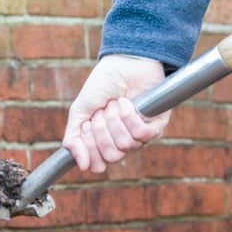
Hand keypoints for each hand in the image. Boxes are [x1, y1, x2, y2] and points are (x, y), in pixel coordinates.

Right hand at [62, 55, 169, 172]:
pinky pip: (142, 134)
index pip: (97, 164)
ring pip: (126, 144)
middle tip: (103, 110)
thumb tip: (81, 167)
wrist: (123, 63)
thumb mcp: (79, 112)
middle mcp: (122, 143)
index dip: (90, 145)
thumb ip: (73, 140)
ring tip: (116, 103)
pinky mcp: (157, 125)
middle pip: (111, 156)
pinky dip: (130, 115)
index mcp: (104, 143)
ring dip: (115, 119)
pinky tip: (128, 103)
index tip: (87, 124)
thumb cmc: (101, 86)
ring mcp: (140, 136)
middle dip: (102, 129)